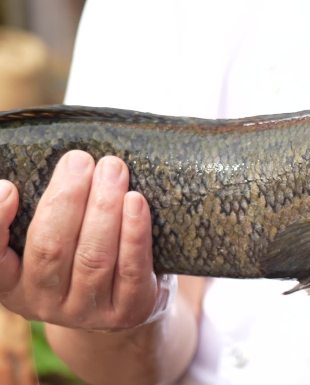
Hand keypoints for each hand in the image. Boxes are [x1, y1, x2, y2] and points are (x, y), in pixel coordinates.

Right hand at [0, 150, 169, 330]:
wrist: (123, 304)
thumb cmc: (79, 255)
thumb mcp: (51, 240)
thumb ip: (46, 213)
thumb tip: (59, 165)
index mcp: (12, 283)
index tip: (8, 187)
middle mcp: (44, 301)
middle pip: (52, 248)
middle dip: (68, 198)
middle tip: (80, 160)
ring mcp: (87, 311)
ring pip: (94, 257)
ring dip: (104, 208)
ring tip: (113, 169)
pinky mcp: (127, 311)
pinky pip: (131, 268)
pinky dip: (134, 232)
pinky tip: (135, 201)